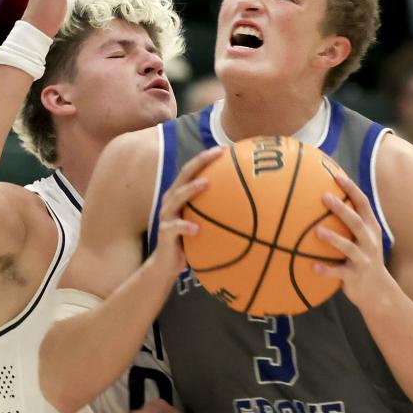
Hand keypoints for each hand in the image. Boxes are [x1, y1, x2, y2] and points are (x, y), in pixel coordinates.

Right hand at [151, 147, 223, 276]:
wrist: (167, 264)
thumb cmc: (189, 240)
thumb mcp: (203, 222)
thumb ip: (215, 211)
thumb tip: (248, 204)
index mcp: (179, 195)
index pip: (192, 170)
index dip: (205, 158)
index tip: (224, 148)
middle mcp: (170, 201)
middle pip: (183, 175)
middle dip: (200, 162)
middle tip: (217, 153)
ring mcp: (166, 216)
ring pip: (176, 197)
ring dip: (191, 189)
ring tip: (207, 183)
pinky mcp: (164, 233)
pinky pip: (174, 228)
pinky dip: (185, 227)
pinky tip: (196, 229)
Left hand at [312, 173, 392, 309]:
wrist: (379, 292)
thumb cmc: (363, 259)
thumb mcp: (364, 239)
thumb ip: (350, 222)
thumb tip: (324, 198)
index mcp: (371, 229)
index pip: (363, 204)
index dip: (351, 189)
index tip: (337, 175)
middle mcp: (370, 242)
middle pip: (356, 222)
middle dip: (341, 209)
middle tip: (324, 196)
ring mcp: (363, 260)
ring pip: (348, 247)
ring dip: (333, 239)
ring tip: (317, 231)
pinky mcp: (355, 277)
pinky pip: (339, 273)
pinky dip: (326, 270)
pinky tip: (311, 266)